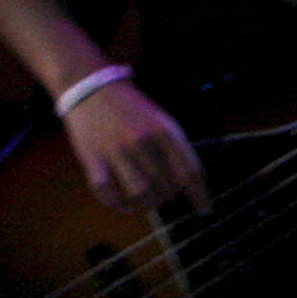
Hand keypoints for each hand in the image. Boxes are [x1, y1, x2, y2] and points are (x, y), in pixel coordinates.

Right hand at [65, 80, 210, 214]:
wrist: (92, 87)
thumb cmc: (132, 108)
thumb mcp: (161, 120)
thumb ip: (175, 147)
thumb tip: (190, 182)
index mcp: (165, 129)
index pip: (190, 170)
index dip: (200, 194)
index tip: (205, 210)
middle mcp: (143, 140)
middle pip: (166, 185)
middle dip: (170, 197)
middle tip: (166, 196)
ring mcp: (116, 150)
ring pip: (140, 193)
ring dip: (146, 204)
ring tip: (146, 201)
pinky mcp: (92, 158)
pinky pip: (106, 192)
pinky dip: (117, 204)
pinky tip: (124, 204)